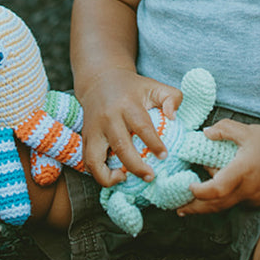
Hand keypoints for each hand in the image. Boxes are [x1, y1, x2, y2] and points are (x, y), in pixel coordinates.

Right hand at [78, 69, 181, 186]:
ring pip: (94, 159)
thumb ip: (172, 97)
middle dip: (136, 166)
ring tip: (124, 178)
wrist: (100, 81)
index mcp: (128, 105)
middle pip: (121, 146)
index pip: (142, 126)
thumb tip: (173, 116)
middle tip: (150, 176)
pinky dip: (98, 174)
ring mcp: (94, 130)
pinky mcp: (85, 137)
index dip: (154, 143)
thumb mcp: (155, 86)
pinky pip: (87, 162)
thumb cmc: (132, 88)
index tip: (164, 156)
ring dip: (109, 176)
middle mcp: (108, 118)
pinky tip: (114, 174)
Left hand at [176, 120, 259, 214]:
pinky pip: (240, 202)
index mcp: (241, 171)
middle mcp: (248, 189)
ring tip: (194, 200)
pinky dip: (228, 198)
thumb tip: (205, 133)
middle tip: (179, 209)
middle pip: (216, 206)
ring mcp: (256, 198)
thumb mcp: (246, 130)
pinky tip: (222, 190)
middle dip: (195, 209)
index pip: (214, 191)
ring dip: (211, 204)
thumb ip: (223, 129)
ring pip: (227, 205)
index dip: (197, 192)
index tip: (187, 186)